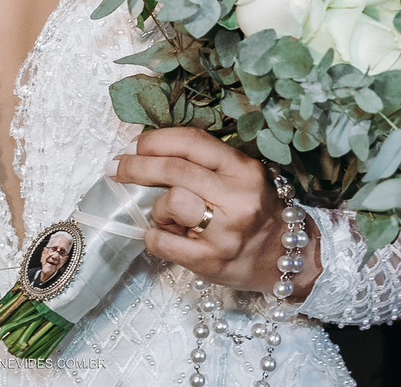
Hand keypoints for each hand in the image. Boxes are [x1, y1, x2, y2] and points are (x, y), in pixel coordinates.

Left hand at [109, 127, 320, 295]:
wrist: (285, 258)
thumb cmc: (254, 212)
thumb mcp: (239, 177)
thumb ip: (203, 163)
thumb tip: (147, 151)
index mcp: (243, 169)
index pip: (191, 141)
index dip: (154, 140)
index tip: (132, 146)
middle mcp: (237, 197)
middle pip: (173, 168)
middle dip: (135, 166)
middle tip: (116, 168)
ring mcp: (225, 231)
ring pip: (170, 201)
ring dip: (156, 208)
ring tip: (165, 216)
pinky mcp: (211, 261)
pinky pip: (162, 242)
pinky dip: (152, 236)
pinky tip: (159, 235)